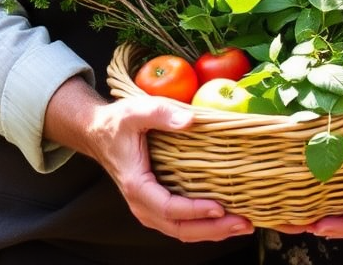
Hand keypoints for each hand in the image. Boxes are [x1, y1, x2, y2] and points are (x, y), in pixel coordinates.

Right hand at [46, 81, 253, 242]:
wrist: (99, 133)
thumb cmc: (117, 122)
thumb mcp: (137, 110)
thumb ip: (162, 113)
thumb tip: (191, 121)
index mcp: (137, 185)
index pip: (169, 208)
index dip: (195, 211)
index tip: (220, 207)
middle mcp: (143, 204)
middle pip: (180, 228)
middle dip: (213, 229)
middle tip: (243, 223)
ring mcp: (150, 207)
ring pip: (182, 230)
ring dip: (212, 231)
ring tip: (241, 224)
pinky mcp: (157, 204)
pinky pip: (181, 222)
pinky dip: (203, 225)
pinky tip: (224, 218)